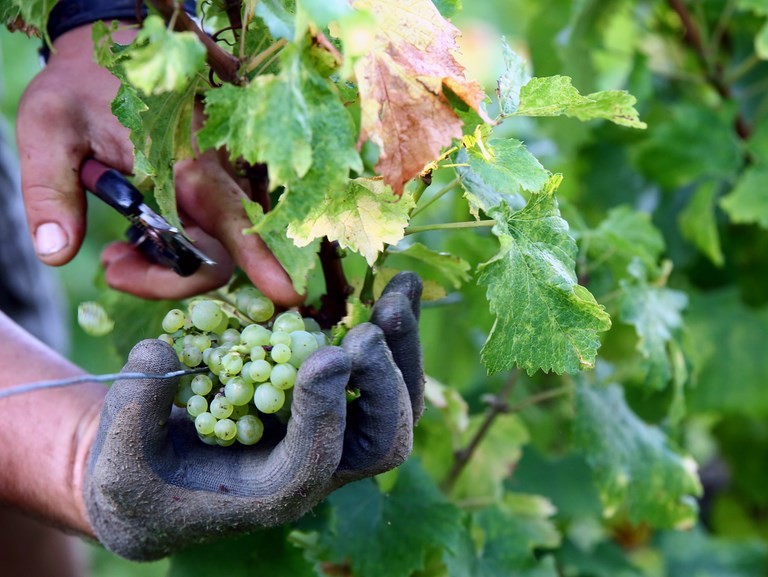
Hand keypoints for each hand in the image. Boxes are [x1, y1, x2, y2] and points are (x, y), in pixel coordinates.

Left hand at [16, 23, 299, 304]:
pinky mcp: (202, 189)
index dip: (262, 260)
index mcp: (184, 161)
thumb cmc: (82, 84)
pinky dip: (168, 252)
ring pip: (209, 250)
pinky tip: (130, 243)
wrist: (111, 50)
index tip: (287, 295)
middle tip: (110, 270)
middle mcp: (210, 176)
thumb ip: (51, 189)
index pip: (233, 219)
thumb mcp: (49, 127)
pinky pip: (201, 235)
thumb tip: (57, 252)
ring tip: (112, 258)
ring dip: (165, 268)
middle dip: (169, 280)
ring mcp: (211, 183)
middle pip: (216, 254)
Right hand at [84, 273, 423, 559]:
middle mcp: (319, 465)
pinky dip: (390, 331)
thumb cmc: (140, 477)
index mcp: (273, 493)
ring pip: (395, 404)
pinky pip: (379, 372)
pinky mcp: (332, 401)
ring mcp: (333, 432)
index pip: (316, 459)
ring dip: (401, 348)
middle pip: (383, 439)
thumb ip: (133, 412)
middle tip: (373, 328)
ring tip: (401, 288)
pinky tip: (393, 287)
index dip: (325, 410)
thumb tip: (161, 350)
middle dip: (384, 381)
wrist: (163, 479)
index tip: (327, 356)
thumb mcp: (117, 458)